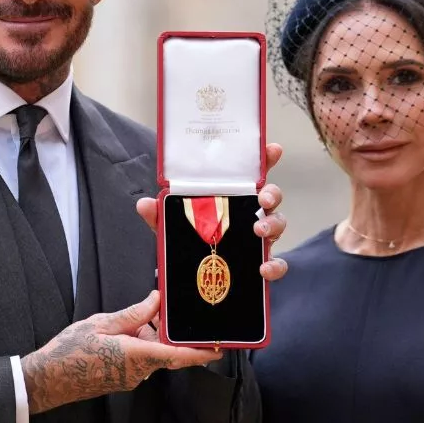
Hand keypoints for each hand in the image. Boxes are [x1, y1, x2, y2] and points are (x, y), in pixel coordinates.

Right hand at [21, 290, 221, 413]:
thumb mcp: (101, 323)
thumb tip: (156, 301)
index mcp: (136, 355)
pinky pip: (141, 359)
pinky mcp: (122, 378)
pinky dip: (140, 343)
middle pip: (166, 350)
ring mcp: (130, 377)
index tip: (219, 349)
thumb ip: (134, 313)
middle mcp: (138, 371)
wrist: (48, 378)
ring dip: (151, 336)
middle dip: (169, 331)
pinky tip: (127, 330)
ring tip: (138, 315)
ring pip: (153, 353)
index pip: (177, 355)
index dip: (201, 353)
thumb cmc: (70, 351)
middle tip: (167, 310)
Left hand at [136, 143, 288, 280]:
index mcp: (233, 196)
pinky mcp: (262, 260)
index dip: (265, 159)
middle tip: (262, 199)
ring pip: (278, 223)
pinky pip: (277, 262)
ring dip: (273, 224)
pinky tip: (263, 268)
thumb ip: (160, 214)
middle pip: (271, 195)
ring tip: (259, 231)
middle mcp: (250, 212)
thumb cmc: (191, 238)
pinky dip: (275, 265)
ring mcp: (260, 236)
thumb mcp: (173, 224)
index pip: (253, 172)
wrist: (195, 273)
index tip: (273, 149)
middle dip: (272, 193)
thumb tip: (144, 204)